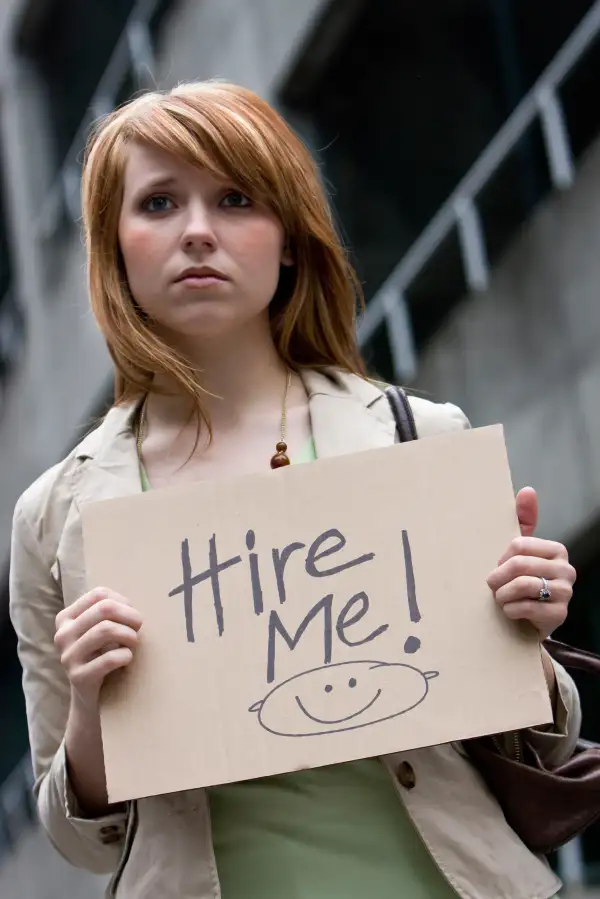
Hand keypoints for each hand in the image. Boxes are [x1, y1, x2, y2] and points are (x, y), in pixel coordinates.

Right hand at [55, 588, 141, 711]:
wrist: (90, 697)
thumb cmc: (101, 655)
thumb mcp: (99, 630)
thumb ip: (109, 613)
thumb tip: (134, 605)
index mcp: (65, 618)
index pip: (99, 594)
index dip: (123, 601)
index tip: (131, 615)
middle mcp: (62, 635)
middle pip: (104, 609)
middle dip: (129, 616)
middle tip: (139, 628)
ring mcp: (67, 656)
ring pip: (106, 630)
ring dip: (129, 635)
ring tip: (134, 642)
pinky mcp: (78, 677)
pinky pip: (109, 658)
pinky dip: (126, 655)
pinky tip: (128, 658)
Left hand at [486, 487, 575, 641]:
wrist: (526, 619)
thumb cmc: (520, 580)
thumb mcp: (519, 551)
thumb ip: (523, 519)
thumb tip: (527, 491)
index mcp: (557, 550)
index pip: (519, 545)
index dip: (501, 558)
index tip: (498, 566)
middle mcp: (567, 570)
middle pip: (519, 565)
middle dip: (498, 578)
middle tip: (492, 585)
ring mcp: (566, 593)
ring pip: (521, 585)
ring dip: (502, 594)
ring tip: (500, 598)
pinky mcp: (559, 615)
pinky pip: (524, 607)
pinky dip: (509, 610)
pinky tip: (510, 611)